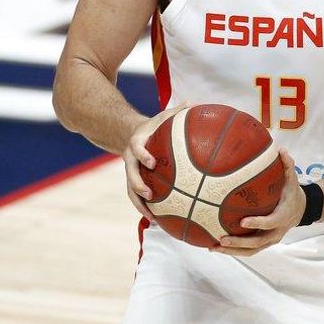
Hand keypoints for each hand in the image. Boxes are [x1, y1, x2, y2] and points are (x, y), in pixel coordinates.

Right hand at [123, 101, 188, 224]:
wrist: (132, 135)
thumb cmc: (154, 126)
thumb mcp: (163, 116)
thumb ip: (176, 111)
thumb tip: (194, 103)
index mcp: (137, 144)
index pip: (137, 150)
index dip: (143, 156)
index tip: (152, 162)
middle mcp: (130, 160)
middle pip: (130, 175)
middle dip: (138, 185)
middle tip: (150, 195)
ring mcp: (130, 173)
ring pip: (131, 192)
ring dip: (140, 205)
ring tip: (153, 218)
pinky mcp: (134, 182)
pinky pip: (138, 198)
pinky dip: (146, 209)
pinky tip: (160, 221)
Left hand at [212, 148, 303, 256]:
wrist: (300, 209)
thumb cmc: (291, 191)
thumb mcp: (292, 178)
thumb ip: (287, 164)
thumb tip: (280, 149)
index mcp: (283, 216)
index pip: (270, 222)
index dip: (257, 223)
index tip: (242, 221)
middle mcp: (276, 231)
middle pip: (257, 242)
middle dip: (239, 242)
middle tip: (222, 238)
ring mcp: (270, 239)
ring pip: (251, 250)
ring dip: (233, 251)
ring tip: (214, 247)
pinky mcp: (264, 242)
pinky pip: (248, 250)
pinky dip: (233, 250)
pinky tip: (216, 246)